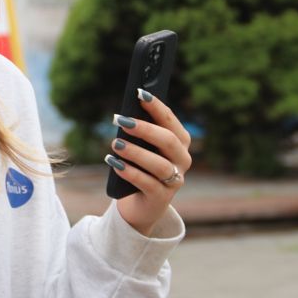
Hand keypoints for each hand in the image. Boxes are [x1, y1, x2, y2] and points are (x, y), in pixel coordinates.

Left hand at [105, 89, 191, 235]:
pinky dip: (130, 172)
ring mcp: (175, 180)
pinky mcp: (162, 197)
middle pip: (168, 141)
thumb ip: (138, 133)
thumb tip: (124, 117)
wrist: (142, 204)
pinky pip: (147, 183)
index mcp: (181, 142)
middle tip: (121, 121)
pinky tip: (115, 163)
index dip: (156, 106)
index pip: (170, 120)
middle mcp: (183, 159)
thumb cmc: (142, 167)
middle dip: (145, 129)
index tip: (139, 94)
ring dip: (136, 152)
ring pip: (159, 164)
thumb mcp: (141, 148)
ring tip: (116, 143)